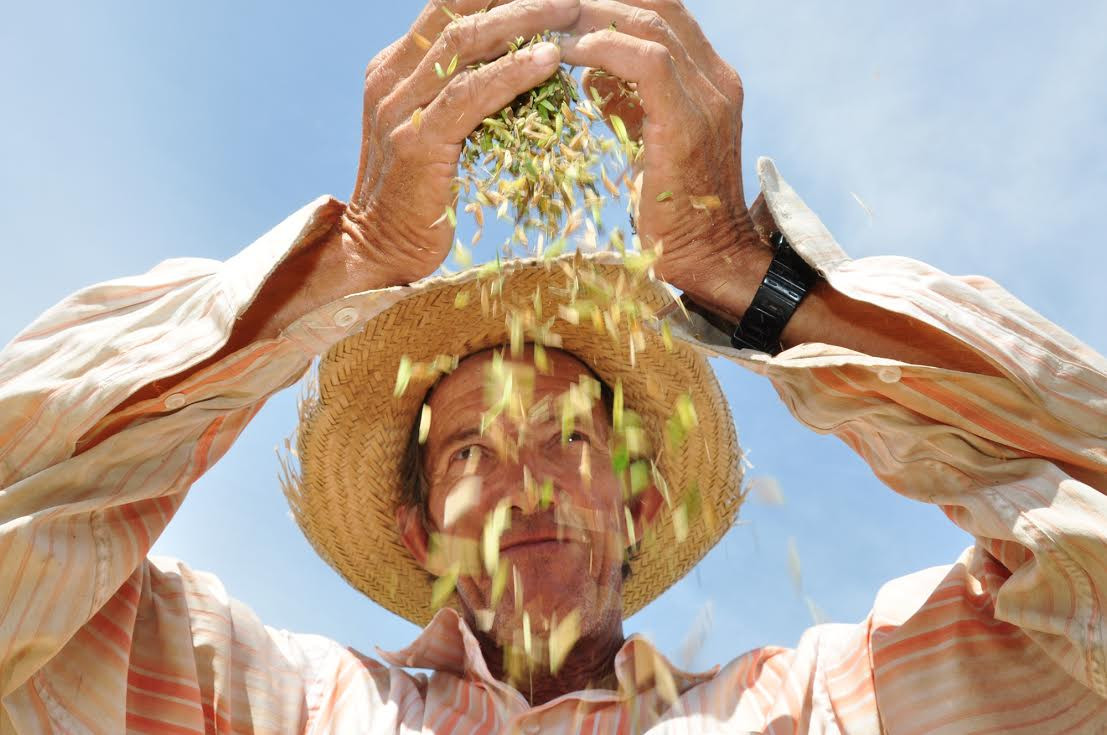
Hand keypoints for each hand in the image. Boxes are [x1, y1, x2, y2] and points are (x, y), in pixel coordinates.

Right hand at [341, 0, 582, 285]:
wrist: (380, 251)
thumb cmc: (422, 197)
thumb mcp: (438, 131)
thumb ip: (462, 94)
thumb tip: (523, 64)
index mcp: (393, 68)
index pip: (448, 8)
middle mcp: (390, 79)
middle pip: (459, 14)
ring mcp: (399, 109)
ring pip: (466, 44)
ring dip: (523, 22)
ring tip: (570, 11)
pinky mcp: (417, 142)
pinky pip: (470, 95)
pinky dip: (512, 74)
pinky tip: (549, 61)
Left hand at [559, 1, 765, 284]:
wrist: (708, 257)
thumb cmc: (671, 208)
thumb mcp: (649, 139)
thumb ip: (628, 100)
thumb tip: (588, 74)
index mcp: (711, 77)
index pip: (663, 9)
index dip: (615, 0)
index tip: (565, 6)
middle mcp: (717, 79)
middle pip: (657, 4)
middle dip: (599, 0)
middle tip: (547, 5)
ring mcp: (709, 98)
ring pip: (651, 23)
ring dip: (592, 17)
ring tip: (546, 23)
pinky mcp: (688, 123)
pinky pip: (648, 62)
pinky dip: (603, 48)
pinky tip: (567, 53)